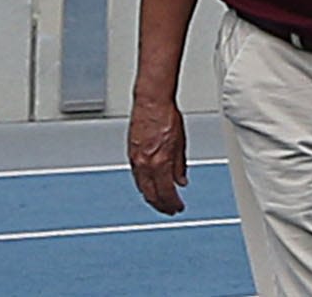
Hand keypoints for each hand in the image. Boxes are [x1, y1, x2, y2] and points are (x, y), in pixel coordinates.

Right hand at [128, 94, 186, 214]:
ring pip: (142, 187)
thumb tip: (181, 181)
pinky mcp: (130, 155)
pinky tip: (151, 186)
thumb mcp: (180, 142)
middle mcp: (144, 164)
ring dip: (152, 197)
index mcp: (159, 162)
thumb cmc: (167, 117)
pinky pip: (137, 177)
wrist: (151, 102)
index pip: (165, 192)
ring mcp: (135, 160)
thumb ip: (180, 165)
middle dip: (161, 205)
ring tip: (161, 202)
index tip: (178, 208)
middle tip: (170, 209)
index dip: (172, 203)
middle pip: (151, 194)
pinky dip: (145, 185)